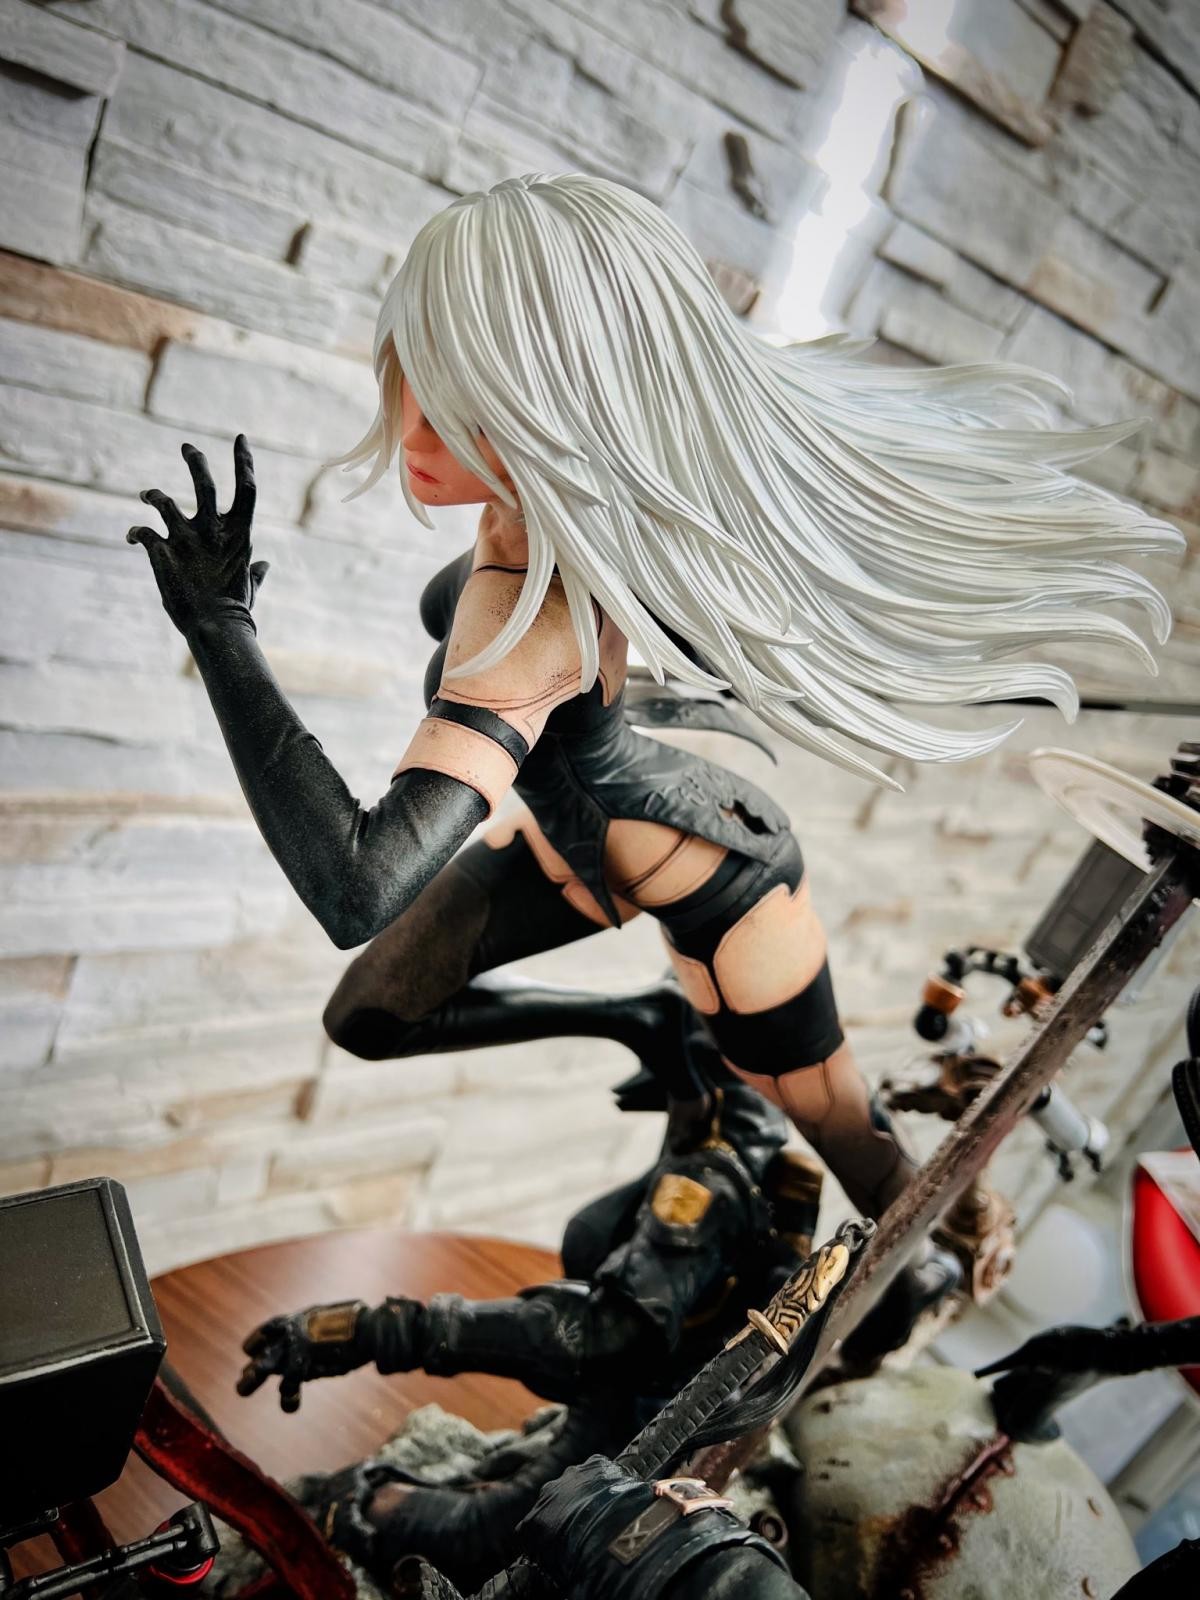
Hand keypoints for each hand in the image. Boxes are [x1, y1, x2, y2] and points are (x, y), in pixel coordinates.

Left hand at [127, 435, 268, 634]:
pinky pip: (143, 532)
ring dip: (153, 495)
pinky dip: (136, 532)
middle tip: (186, 447)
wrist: (215, 627)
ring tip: (147, 495)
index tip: (240, 439)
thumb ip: (256, 572)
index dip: (244, 461)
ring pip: (164, 502)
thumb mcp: (249, 586)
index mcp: (239, 535)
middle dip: (195, 461)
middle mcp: (212, 530)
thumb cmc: (236, 610)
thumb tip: (265, 566)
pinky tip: (133, 536)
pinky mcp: (162, 551)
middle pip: (204, 484)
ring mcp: (186, 539)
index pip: (246, 488)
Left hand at [236, 1300, 369, 1412]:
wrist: (365, 1329)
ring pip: (263, 1367)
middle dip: (252, 1363)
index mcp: (298, 1320)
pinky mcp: (300, 1366)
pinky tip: (291, 1407)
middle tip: (243, 1377)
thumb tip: (319, 1337)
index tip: (249, 1349)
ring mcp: (292, 1349)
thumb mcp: (331, 1319)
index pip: (269, 1328)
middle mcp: (289, 1333)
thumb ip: (318, 1330)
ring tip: (241, 1390)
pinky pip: (288, 1386)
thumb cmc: (357, 1322)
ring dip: (251, 1380)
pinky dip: (290, 1399)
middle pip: (262, 1349)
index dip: (258, 1339)